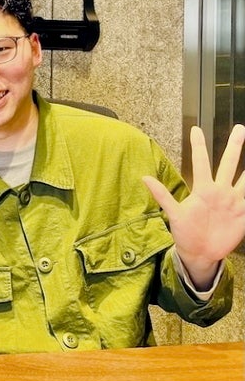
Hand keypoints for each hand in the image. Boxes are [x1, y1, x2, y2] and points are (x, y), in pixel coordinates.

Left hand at [143, 124, 244, 289]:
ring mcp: (233, 202)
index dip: (198, 146)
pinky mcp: (244, 215)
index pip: (201, 163)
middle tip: (239, 128)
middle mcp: (220, 191)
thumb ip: (162, 196)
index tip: (195, 129)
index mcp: (203, 189)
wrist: (200, 253)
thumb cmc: (185, 232)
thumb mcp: (174, 214)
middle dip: (234, 146)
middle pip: (228, 164)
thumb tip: (144, 177)